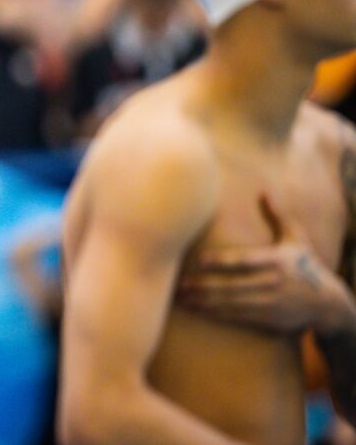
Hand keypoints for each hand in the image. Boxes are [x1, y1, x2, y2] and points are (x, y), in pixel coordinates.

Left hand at [177, 194, 342, 333]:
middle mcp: (272, 283)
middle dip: (203, 286)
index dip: (223, 261)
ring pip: (231, 303)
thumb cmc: (305, 263)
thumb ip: (277, 215)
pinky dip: (216, 314)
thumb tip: (264, 190)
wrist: (327, 302)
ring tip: (181, 298)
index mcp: (277, 261)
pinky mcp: (268, 318)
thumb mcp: (295, 238)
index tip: (200, 260)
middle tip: (179, 284)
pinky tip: (198, 309)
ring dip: (204, 302)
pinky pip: (237, 316)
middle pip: (233, 285)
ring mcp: (270, 303)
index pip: (246, 260)